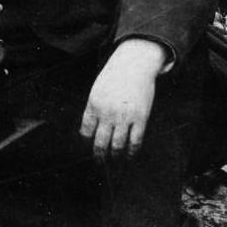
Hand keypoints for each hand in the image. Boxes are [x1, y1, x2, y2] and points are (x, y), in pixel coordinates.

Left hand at [79, 39, 165, 161]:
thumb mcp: (97, 90)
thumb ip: (93, 110)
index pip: (86, 132)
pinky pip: (135, 141)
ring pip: (117, 145)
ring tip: (114, 160)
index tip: (89, 148)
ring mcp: (124, 116)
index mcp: (94, 104)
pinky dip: (131, 152)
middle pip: (100, 142)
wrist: (135, 64)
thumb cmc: (114, 78)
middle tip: (99, 162)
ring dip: (114, 156)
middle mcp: (108, 112)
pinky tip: (129, 155)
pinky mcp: (141, 118)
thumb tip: (89, 133)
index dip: (87, 143)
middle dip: (99, 156)